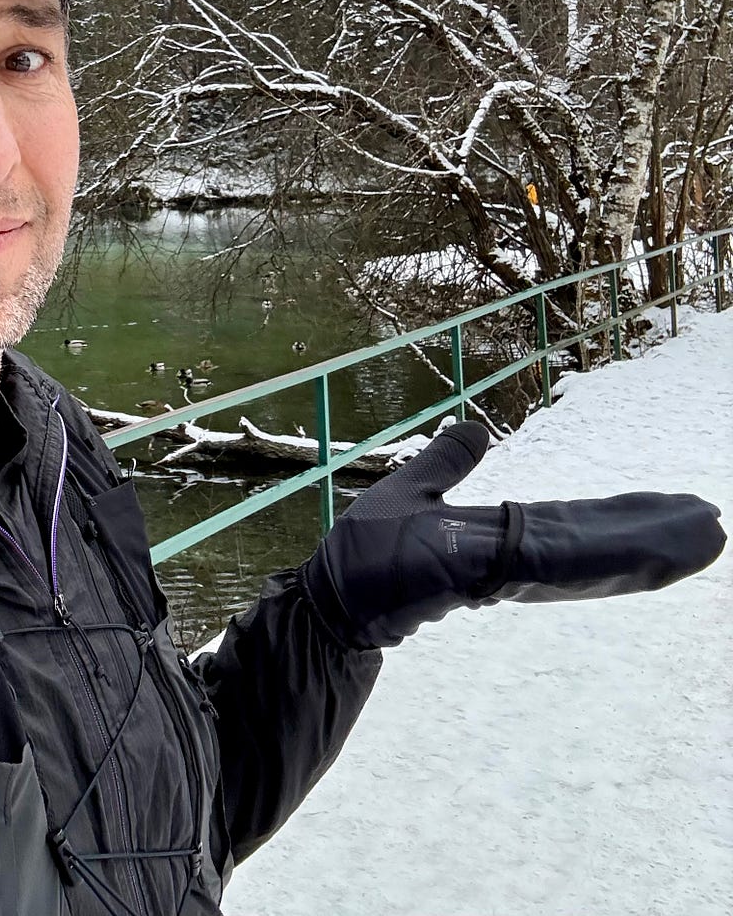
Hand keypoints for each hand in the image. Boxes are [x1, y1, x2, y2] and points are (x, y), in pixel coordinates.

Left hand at [301, 420, 725, 649]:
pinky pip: (557, 562)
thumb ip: (445, 464)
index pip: (573, 525)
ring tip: (707, 538)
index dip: (622, 517)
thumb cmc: (364, 557)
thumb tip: (474, 429)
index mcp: (499, 538)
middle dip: (652, 533)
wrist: (332, 598)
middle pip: (595, 542)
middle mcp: (511, 559)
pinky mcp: (488, 575)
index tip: (670, 506)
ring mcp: (504, 570)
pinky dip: (605, 558)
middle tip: (712, 525)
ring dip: (648, 546)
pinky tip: (650, 553)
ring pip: (590, 556)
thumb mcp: (410, 491)